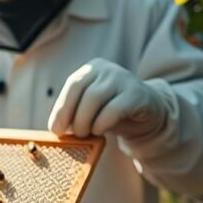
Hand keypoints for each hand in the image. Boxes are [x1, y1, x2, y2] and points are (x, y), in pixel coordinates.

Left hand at [48, 58, 167, 138]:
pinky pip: (114, 109)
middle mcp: (108, 69)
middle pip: (82, 90)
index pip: (73, 84)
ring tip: (85, 133)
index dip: (61, 107)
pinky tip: (99, 131)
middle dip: (72, 115)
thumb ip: (74, 112)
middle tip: (72, 134)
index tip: (54, 129)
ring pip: (95, 98)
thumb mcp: (90, 109)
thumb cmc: (112, 112)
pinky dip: (102, 123)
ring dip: (85, 121)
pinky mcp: (137, 94)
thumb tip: (54, 128)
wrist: (148, 115)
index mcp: (93, 68)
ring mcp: (124, 79)